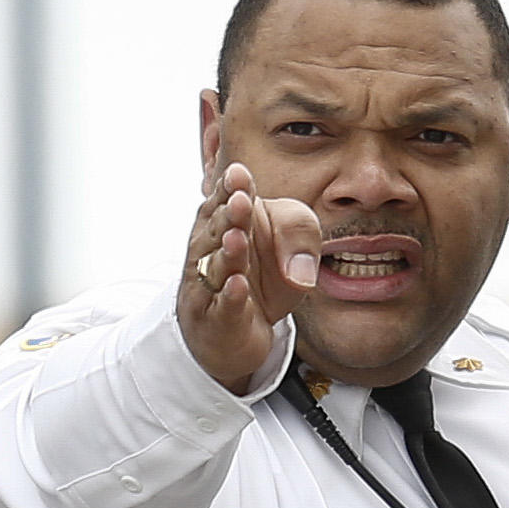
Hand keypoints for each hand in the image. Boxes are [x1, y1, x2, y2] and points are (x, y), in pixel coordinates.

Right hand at [172, 161, 321, 395]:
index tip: (239, 174)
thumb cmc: (263, 277)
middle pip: (218, 230)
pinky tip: (237, 284)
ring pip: (216, 267)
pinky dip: (229, 296)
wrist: (242, 333)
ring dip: (227, 253)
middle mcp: (210, 250)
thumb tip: (299, 269)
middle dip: (229, 215)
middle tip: (240, 200)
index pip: (225, 199)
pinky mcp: (216, 320)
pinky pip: (223, 307)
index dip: (230, 187)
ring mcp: (209, 286)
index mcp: (227, 222)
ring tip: (236, 237)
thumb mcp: (292, 246)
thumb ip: (298, 237)